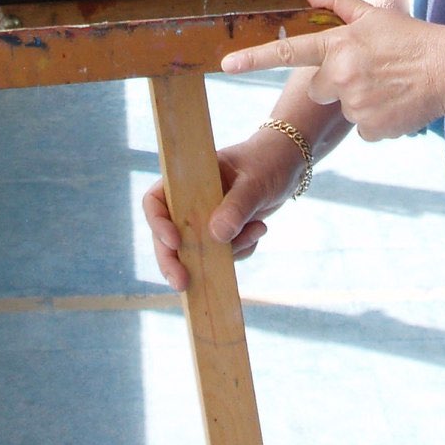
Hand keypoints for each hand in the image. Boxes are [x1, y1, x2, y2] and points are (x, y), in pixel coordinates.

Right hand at [142, 129, 305, 292]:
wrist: (288, 164)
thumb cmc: (267, 161)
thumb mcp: (255, 181)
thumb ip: (237, 206)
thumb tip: (217, 236)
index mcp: (187, 178)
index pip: (156, 201)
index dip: (158, 223)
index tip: (175, 242)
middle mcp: (190, 200)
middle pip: (168, 236)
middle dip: (174, 261)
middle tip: (182, 283)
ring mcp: (206, 218)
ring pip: (197, 250)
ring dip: (225, 253)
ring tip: (257, 230)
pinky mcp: (223, 231)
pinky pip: (223, 253)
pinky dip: (241, 249)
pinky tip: (259, 230)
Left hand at [222, 0, 444, 140]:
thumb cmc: (410, 38)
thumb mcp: (373, 15)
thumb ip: (337, 4)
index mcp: (337, 46)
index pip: (287, 51)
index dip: (254, 59)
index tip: (226, 65)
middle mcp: (341, 77)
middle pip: (319, 87)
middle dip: (337, 81)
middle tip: (368, 69)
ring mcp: (355, 105)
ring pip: (342, 108)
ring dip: (359, 99)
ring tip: (387, 84)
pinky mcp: (370, 128)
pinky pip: (361, 127)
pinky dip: (375, 118)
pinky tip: (394, 102)